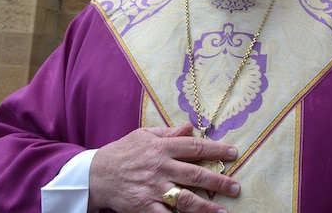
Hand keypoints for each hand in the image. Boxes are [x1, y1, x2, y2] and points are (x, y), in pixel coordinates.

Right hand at [88, 123, 239, 211]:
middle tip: (236, 187)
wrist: (95, 174)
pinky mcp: (144, 207)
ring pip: (185, 199)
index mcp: (162, 148)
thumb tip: (191, 127)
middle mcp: (160, 168)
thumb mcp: (145, 135)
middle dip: (219, 182)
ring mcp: (153, 189)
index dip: (217, 150)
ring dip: (206, 206)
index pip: (195, 148)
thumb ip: (169, 132)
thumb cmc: (123, 152)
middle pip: (196, 175)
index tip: (234, 153)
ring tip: (224, 211)